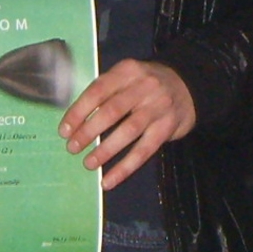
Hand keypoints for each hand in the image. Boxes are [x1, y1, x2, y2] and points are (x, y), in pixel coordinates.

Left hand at [60, 61, 197, 190]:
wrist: (188, 85)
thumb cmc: (146, 84)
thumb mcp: (128, 76)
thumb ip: (106, 91)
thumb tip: (74, 120)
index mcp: (128, 71)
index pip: (98, 91)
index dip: (78, 112)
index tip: (64, 130)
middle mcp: (144, 87)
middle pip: (112, 111)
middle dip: (88, 131)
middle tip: (72, 147)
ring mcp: (158, 107)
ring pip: (128, 131)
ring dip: (105, 150)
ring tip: (88, 164)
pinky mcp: (167, 127)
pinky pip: (144, 150)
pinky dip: (125, 167)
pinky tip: (109, 180)